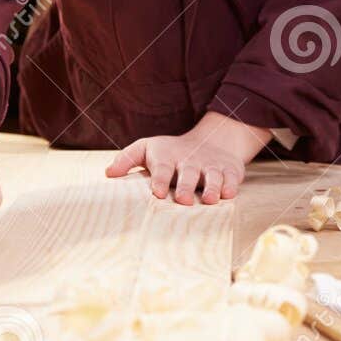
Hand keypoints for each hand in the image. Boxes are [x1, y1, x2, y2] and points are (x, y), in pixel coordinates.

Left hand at [105, 112, 270, 203]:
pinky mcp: (230, 169)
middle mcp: (190, 160)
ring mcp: (211, 164)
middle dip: (185, 186)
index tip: (157, 192)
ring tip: (209, 200)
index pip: (162, 167)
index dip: (159, 179)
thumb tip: (108, 173)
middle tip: (183, 201)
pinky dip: (231, 184)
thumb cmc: (171, 152)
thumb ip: (127, 159)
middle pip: (187, 172)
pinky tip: (228, 194)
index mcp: (167, 156)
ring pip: (212, 175)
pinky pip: (232, 176)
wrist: (213, 140)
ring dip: (211, 187)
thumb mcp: (147, 148)